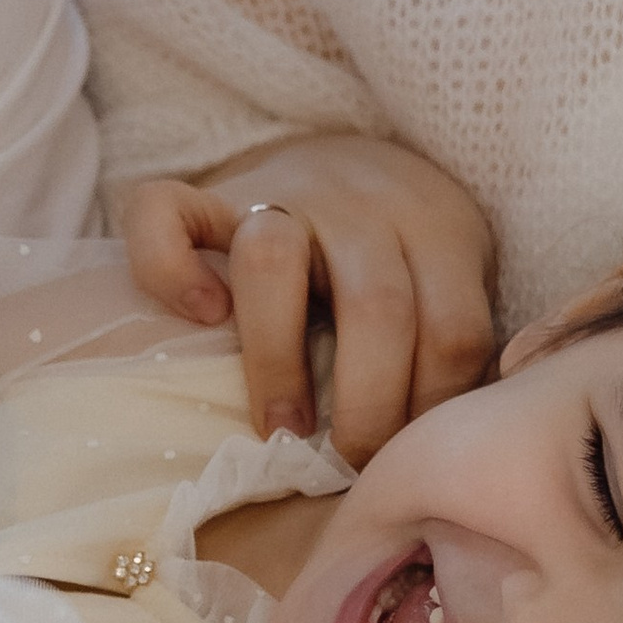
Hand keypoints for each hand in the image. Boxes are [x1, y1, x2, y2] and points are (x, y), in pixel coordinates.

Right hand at [118, 134, 496, 462]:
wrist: (351, 153)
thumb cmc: (405, 253)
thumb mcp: (455, 277)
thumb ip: (456, 341)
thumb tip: (451, 446)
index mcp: (439, 230)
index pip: (453, 330)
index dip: (434, 408)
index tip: (410, 461)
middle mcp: (364, 204)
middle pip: (375, 307)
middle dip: (367, 407)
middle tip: (350, 469)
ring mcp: (284, 193)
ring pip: (272, 260)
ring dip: (280, 363)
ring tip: (282, 433)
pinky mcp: (215, 193)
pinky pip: (166, 211)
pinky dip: (170, 267)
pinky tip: (202, 315)